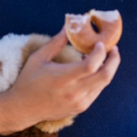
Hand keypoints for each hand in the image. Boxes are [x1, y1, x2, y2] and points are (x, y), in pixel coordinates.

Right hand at [0, 29, 120, 135]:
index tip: (99, 44)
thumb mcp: (38, 58)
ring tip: (102, 58)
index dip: (100, 52)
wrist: (23, 108)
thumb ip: (55, 43)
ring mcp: (79, 102)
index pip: (92, 65)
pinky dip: (99, 80)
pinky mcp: (80, 108)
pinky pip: (96, 92)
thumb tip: (67, 28)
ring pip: (103, 84)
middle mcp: (74, 92)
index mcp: (64, 78)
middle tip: (113, 49)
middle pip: (105, 76)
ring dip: (107, 69)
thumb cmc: (28, 81)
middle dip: (114, 60)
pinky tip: (92, 72)